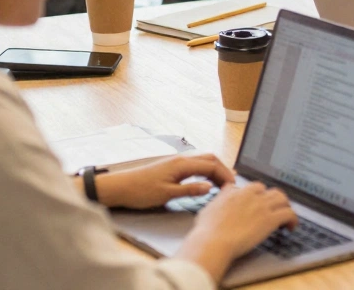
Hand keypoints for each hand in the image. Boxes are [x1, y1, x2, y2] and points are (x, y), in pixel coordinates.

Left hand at [96, 154, 234, 209]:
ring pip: (203, 160)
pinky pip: (195, 164)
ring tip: (222, 184)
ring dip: (215, 169)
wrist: (120, 187)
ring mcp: (176, 161)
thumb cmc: (141, 192)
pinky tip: (205, 181)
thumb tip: (210, 187)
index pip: (211, 165)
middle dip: (223, 170)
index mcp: (182, 164)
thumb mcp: (166, 194)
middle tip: (231, 185)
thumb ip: (189, 190)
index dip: (225, 175)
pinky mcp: (172, 166)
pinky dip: (205, 170)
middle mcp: (181, 159)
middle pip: (210, 159)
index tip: (233, 187)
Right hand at [178, 182, 297, 279]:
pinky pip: (289, 213)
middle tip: (274, 210)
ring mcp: (262, 206)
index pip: (253, 187)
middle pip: (270, 190)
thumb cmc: (207, 230)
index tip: (260, 202)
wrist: (213, 242)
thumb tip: (224, 193)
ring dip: (285, 207)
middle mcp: (250, 196)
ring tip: (284, 217)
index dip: (258, 195)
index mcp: (236, 192)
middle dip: (273, 200)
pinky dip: (293, 219)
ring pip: (282, 198)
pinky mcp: (270, 219)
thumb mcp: (209, 208)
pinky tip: (291, 227)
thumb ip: (220, 198)